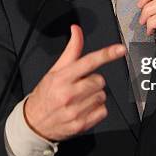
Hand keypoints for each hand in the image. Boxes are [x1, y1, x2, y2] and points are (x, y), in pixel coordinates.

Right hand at [24, 24, 124, 141]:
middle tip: (80, 86)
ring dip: (95, 96)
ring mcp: (75, 110)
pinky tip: (84, 109)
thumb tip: (76, 30)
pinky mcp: (81, 124)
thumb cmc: (46, 94)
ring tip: (80, 98)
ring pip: (102, 95)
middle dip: (93, 81)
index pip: (89, 62)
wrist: (34, 123)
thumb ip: (71, 50)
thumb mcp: (55, 70)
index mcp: (62, 78)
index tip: (120, 49)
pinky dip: (97, 110)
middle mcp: (68, 94)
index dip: (106, 54)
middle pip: (100, 80)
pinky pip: (103, 111)